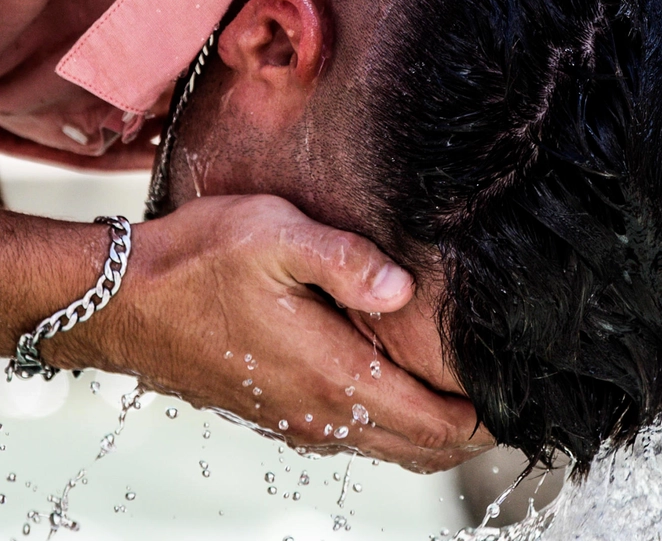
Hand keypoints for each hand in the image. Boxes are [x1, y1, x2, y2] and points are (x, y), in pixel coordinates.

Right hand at [45, 195, 493, 471]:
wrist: (117, 301)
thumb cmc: (192, 264)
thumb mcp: (274, 235)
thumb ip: (346, 259)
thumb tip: (404, 286)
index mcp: (330, 375)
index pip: (432, 422)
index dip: (484, 418)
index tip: (521, 400)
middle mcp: (318, 411)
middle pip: (419, 448)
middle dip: (471, 434)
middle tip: (511, 408)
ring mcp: (295, 419)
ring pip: (387, 449)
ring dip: (433, 437)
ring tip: (473, 408)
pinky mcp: (276, 413)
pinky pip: (352, 438)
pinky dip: (394, 431)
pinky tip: (407, 402)